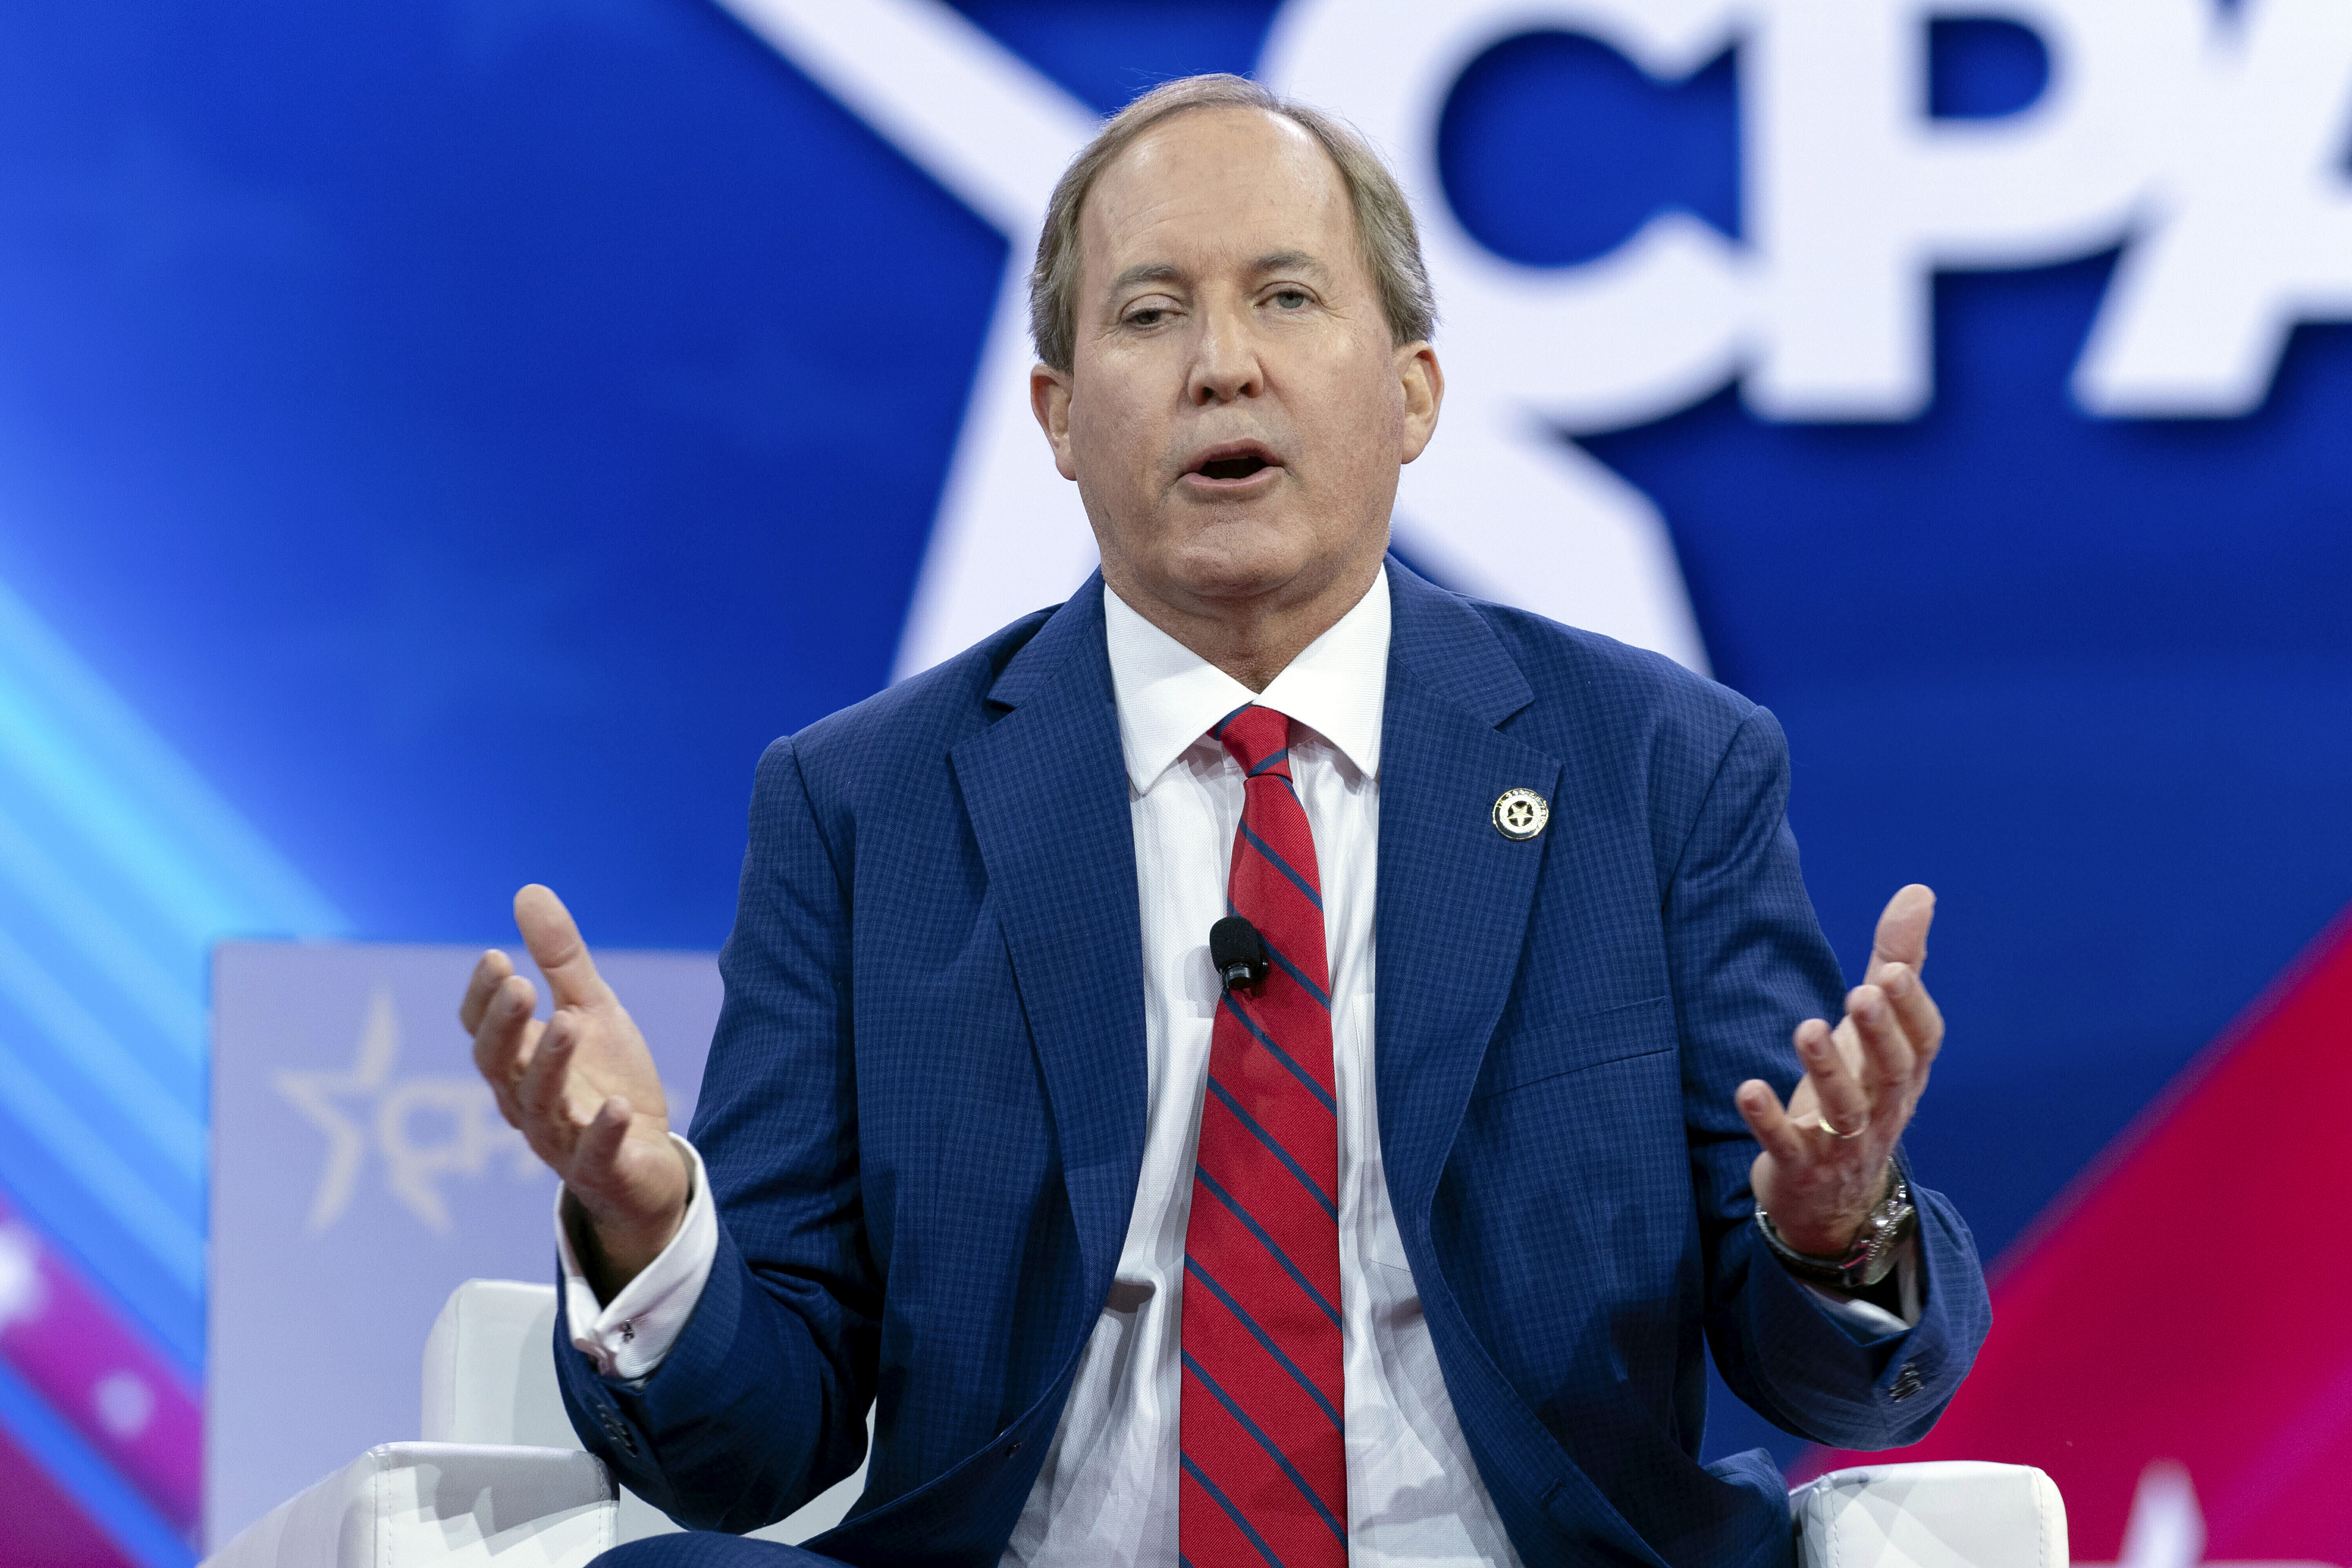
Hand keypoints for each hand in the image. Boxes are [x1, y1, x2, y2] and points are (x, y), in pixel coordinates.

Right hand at [462, 885, 690, 1296]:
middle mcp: (526, 1103)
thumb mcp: (591, 1011)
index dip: (483, 999)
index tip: (495, 957)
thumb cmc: (606, 1081)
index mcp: (519, 1064)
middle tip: (519, 985)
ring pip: (539, 1107)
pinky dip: (602, 1131)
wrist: (647, 1162)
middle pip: (499, 1066)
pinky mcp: (601, 1170)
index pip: (484, 1031)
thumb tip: (528, 891)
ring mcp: (560, 1141)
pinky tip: (617, 1105)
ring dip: (550, 1064)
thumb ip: (561, 961)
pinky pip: (594, 1155)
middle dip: (505, 1026)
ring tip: (568, 1023)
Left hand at [1735, 884, 1943, 1258]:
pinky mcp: (1799, 1168)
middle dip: (1879, 1034)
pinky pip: (1786, 1146)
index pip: (1923, 1042)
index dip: (1913, 1008)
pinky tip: (1748, 1089)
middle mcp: (1883, 1109)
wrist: (1832, 1198)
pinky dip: (1768, 1121)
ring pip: (1843, 1111)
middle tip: (1862, 991)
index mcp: (1904, 1074)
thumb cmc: (1858, 1092)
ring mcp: (1843, 1144)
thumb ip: (1897, 963)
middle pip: (1892, 1074)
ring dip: (1826, 1071)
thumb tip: (1918, 892)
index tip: (1894, 969)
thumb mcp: (1876, 1031)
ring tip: (1805, 1027)